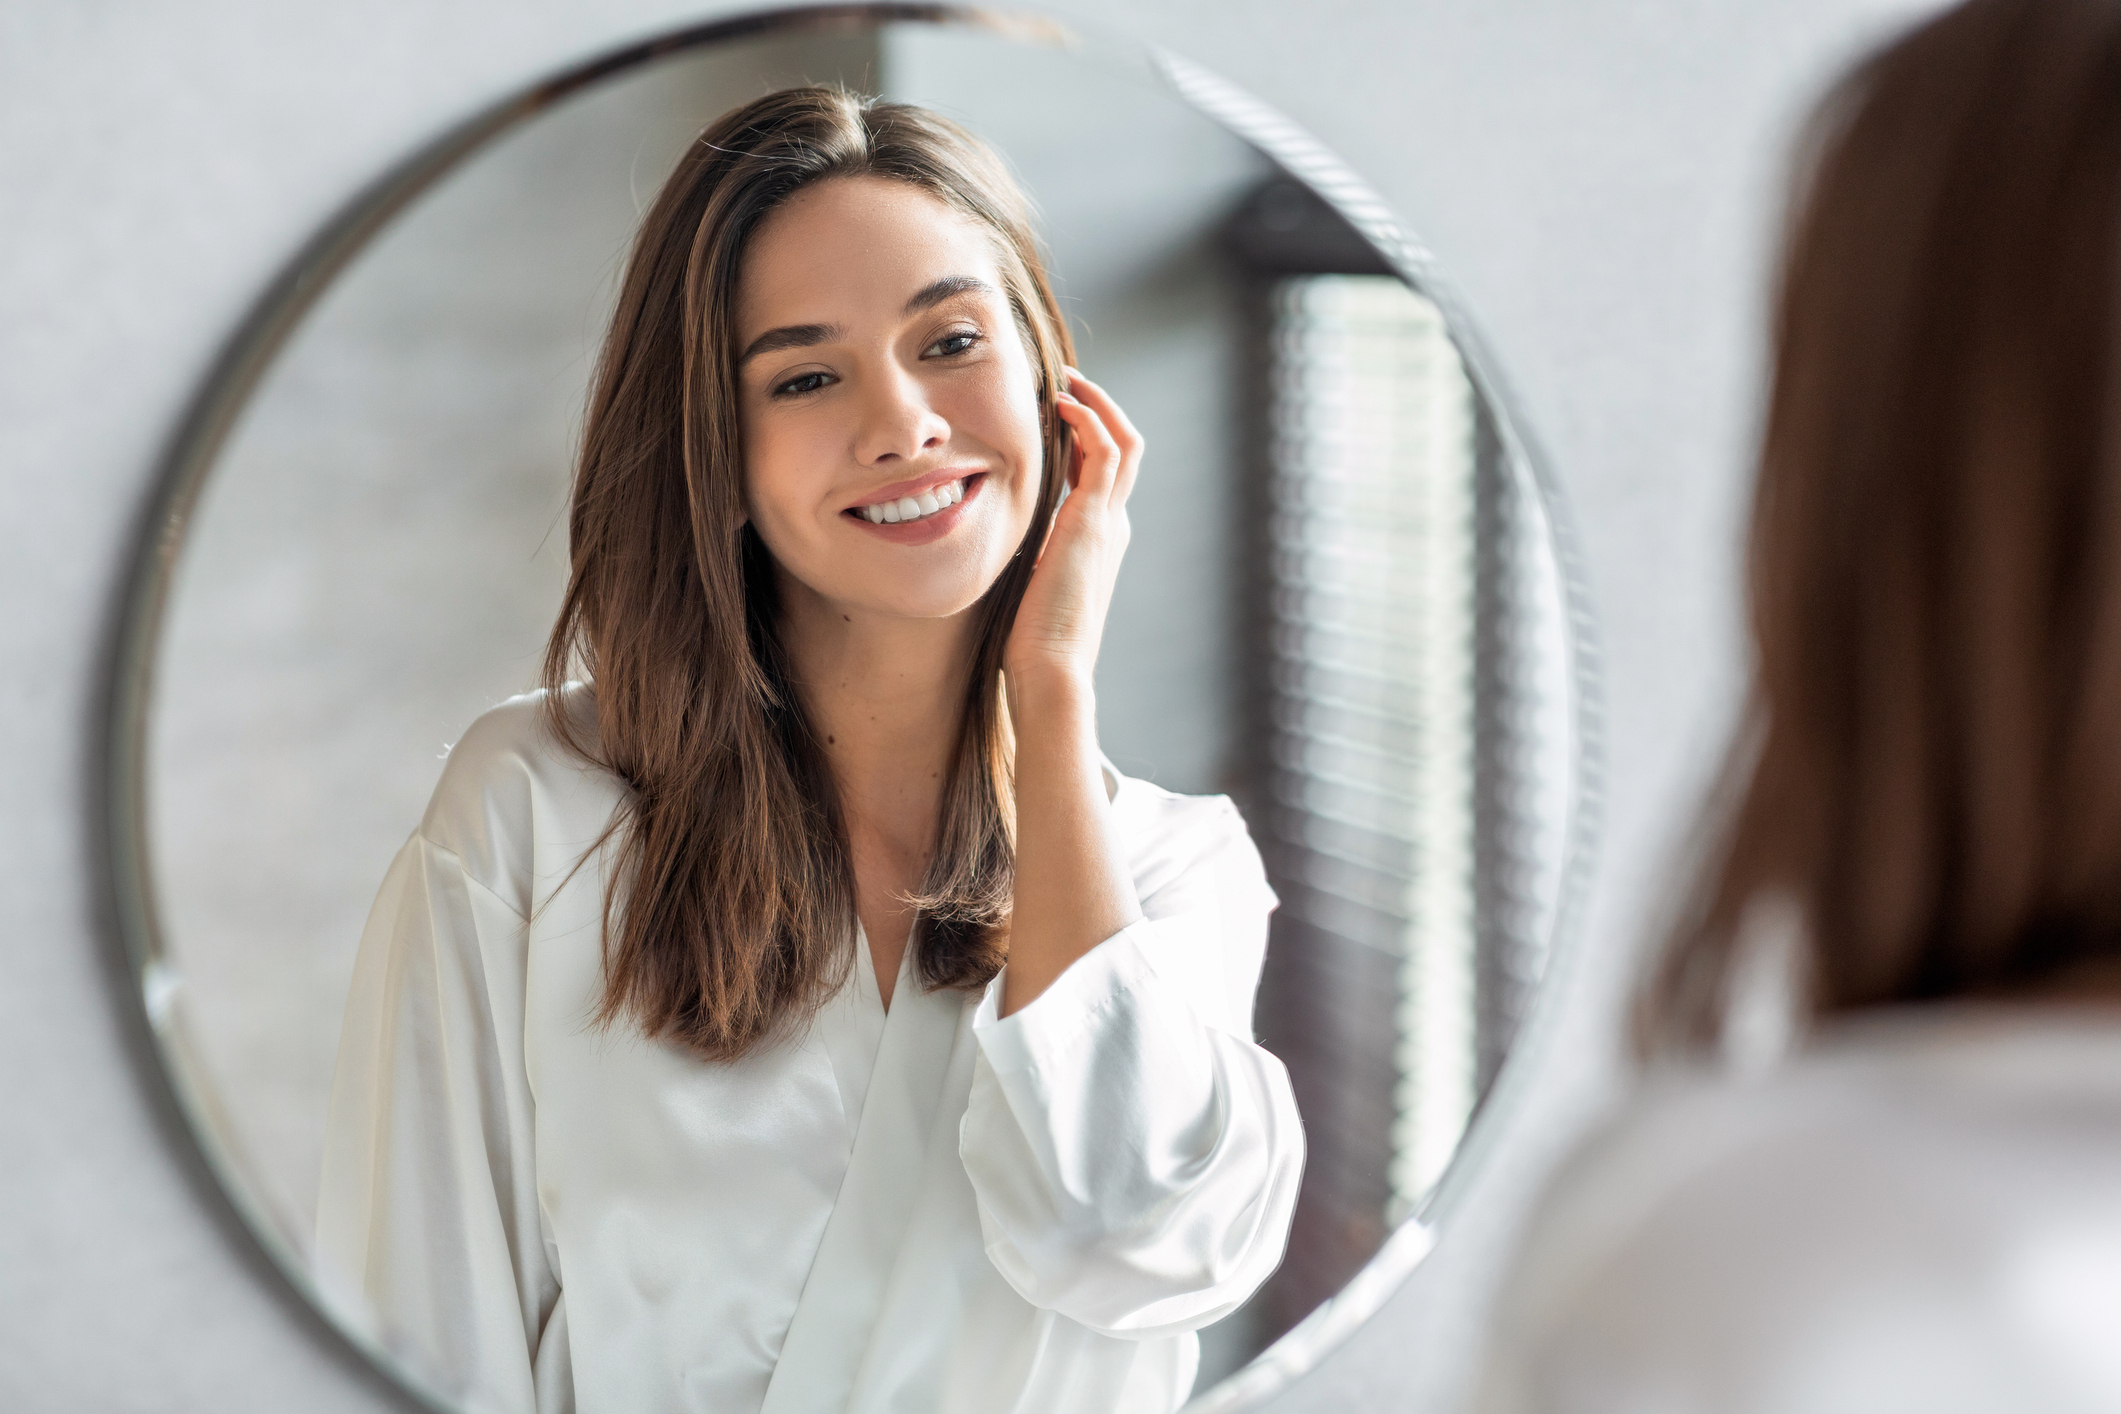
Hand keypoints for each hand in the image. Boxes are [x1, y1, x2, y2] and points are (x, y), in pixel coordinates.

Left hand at [1003, 368, 1141, 691]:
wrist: (1051, 668)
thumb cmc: (1031, 641)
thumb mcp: (1027, 586)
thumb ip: (1023, 558)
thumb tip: (995, 547)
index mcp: (1095, 542)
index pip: (1099, 476)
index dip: (1081, 441)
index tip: (1053, 417)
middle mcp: (1111, 526)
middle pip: (1123, 451)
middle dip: (1098, 412)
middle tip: (1066, 384)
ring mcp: (1108, 521)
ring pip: (1124, 442)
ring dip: (1098, 405)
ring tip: (1067, 382)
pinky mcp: (1096, 519)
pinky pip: (1106, 451)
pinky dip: (1090, 420)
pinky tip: (1063, 405)